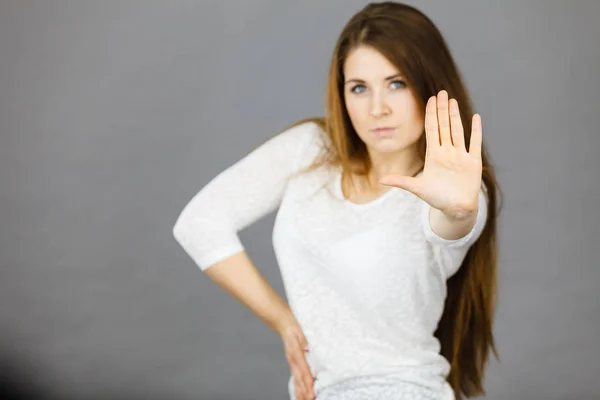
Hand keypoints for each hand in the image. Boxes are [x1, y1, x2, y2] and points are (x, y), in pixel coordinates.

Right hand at [277, 315, 314, 399]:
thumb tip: (307, 347)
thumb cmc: (295, 326)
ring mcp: (292, 362)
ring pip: (296, 380)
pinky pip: (295, 377)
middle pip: (299, 378)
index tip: (311, 392)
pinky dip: (297, 388)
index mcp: (296, 352)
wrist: (284, 322)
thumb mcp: (300, 330)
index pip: (303, 369)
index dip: (307, 381)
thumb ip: (304, 339)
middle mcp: (293, 359)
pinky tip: (299, 396)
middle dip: (304, 391)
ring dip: (300, 392)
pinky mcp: (293, 363)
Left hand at [379, 90, 482, 217]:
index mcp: (434, 156)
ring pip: (458, 131)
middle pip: (444, 126)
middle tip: (442, 92)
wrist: (455, 208)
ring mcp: (460, 156)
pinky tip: (475, 117)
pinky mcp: (473, 162)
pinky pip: (475, 143)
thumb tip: (381, 180)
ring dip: (456, 116)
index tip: (430, 99)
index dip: (431, 115)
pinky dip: (476, 131)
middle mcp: (447, 152)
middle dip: (442, 110)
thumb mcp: (417, 188)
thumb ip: (401, 181)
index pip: (432, 130)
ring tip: (453, 101)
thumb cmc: (436, 198)